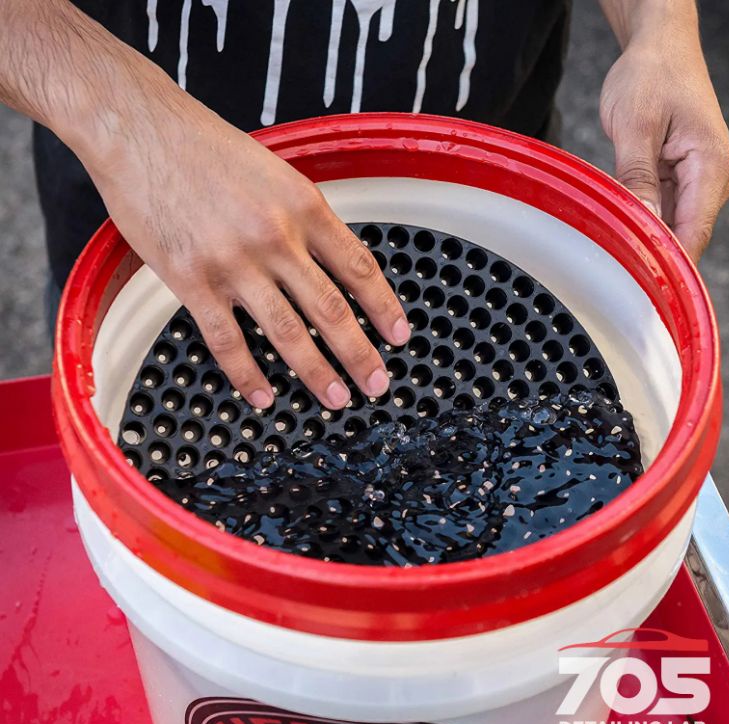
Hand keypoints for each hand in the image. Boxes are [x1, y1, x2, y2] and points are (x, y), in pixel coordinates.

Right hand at [0, 0, 408, 410]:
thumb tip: (329, 260)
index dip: (384, 307)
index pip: (359, 267)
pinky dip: (247, 375)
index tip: (399, 335)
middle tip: (378, 384)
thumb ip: (303, 217)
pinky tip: (262, 397)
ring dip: (316, 373)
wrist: (139, 129)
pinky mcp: (191, 279)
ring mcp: (234, 261)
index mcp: (303, 205)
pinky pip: (226, 340)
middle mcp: (276, 236)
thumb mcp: (275, 172)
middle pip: (331, 309)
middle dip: (360, 354)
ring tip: (336, 398)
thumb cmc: (206, 148)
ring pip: (287, 332)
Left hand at [599, 23, 728, 261]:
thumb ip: (638, 178)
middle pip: (685, 237)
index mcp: (711, 165)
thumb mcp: (635, 126)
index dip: (668, 264)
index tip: (640, 288)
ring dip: (645, 240)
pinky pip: (662, 213)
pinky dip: (642, 222)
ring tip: (611, 254)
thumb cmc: (650, 77)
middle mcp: (713, 178)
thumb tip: (642, 225)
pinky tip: (618, 230)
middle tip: (613, 276)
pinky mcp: (682, 180)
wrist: (660, 49)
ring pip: (672, 228)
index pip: (693, 233)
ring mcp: (699, 181)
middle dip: (653, 256)